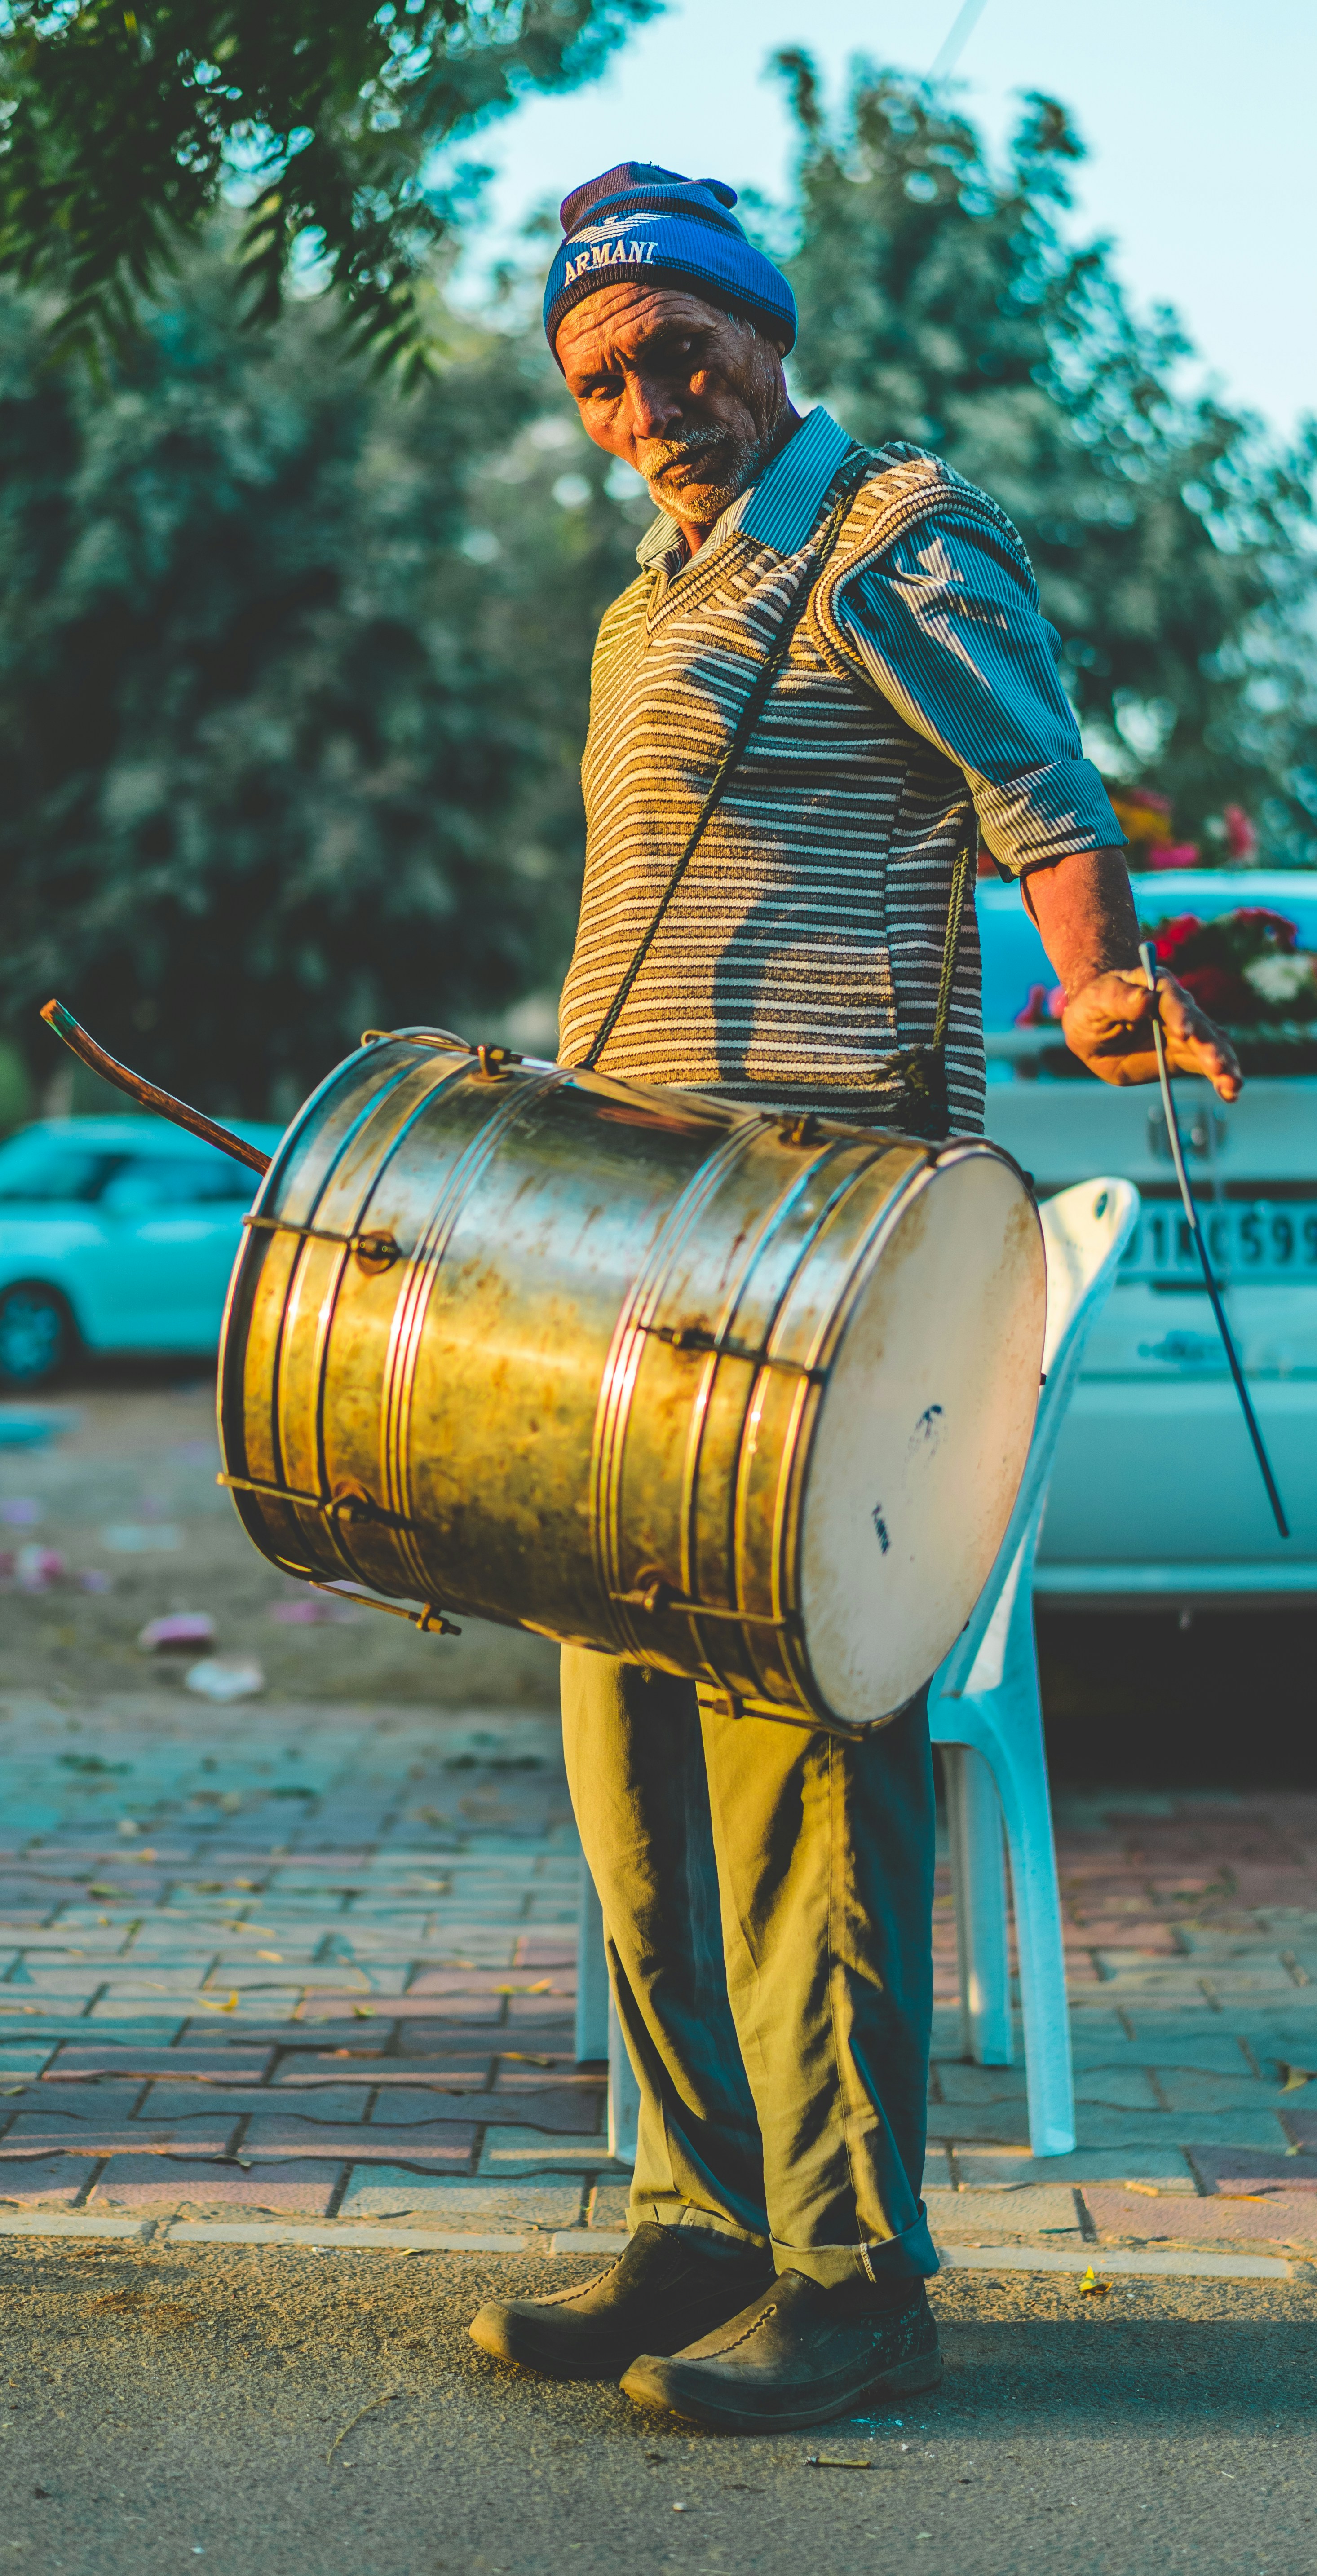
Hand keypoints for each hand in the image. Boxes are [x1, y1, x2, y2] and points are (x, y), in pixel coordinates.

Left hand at [1060, 967, 1241, 1101]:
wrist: (1095, 1028)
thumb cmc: (1093, 1008)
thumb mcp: (1096, 1002)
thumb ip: (1119, 1000)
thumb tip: (1146, 998)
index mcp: (1156, 986)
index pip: (1171, 1000)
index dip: (1179, 1015)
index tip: (1184, 1032)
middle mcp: (1177, 1007)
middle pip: (1198, 1026)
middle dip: (1209, 1047)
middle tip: (1217, 1066)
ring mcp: (1185, 1033)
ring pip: (1209, 1046)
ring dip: (1223, 1065)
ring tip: (1232, 1085)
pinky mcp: (1184, 1055)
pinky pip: (1206, 1066)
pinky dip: (1221, 1078)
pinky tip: (1231, 1092)